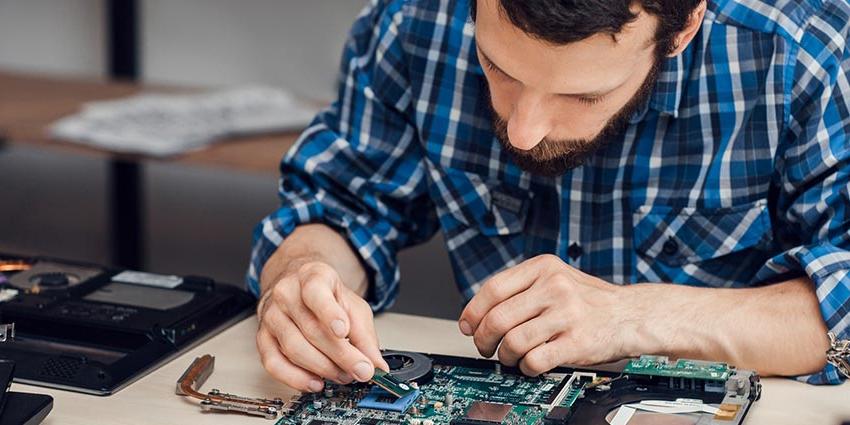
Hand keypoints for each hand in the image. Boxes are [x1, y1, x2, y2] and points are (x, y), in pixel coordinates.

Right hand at [256, 261, 388, 391]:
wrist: (299, 290)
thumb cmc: (327, 297)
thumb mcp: (353, 306)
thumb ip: (365, 335)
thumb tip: (376, 365)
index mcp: (311, 276)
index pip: (316, 292)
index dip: (329, 313)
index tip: (343, 331)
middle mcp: (286, 293)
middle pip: (311, 329)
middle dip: (340, 355)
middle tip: (360, 370)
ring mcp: (271, 316)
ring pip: (294, 349)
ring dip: (323, 368)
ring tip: (343, 375)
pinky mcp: (262, 338)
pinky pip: (274, 363)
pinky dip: (296, 378)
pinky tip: (315, 383)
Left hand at [458, 254, 637, 375]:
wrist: (630, 315)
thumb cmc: (588, 300)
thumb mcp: (555, 278)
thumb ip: (521, 289)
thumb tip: (478, 313)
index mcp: (544, 267)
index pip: (493, 289)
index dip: (473, 311)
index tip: (467, 326)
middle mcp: (554, 287)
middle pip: (498, 318)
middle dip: (483, 339)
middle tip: (485, 347)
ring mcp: (566, 314)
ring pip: (513, 341)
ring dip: (504, 355)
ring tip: (510, 356)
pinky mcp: (576, 342)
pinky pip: (534, 360)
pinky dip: (525, 367)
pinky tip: (530, 363)